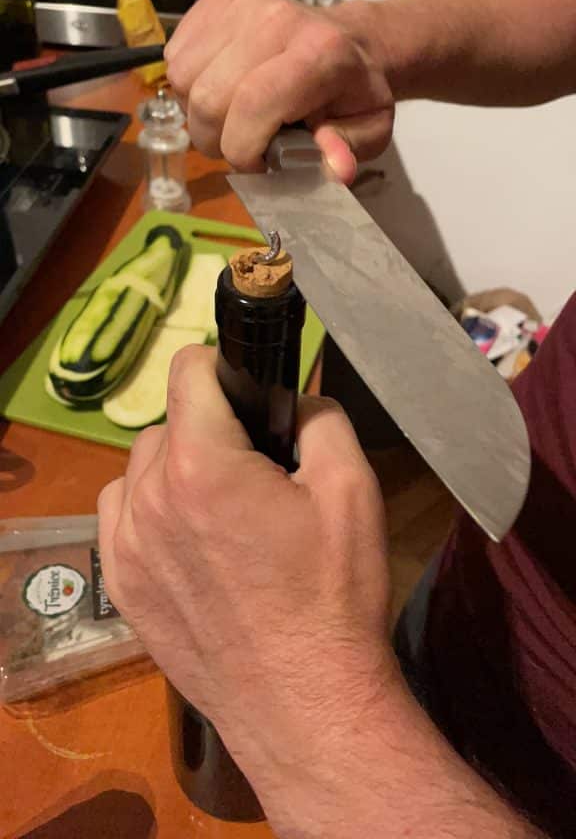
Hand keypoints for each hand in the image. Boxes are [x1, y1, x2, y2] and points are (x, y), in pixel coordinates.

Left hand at [98, 345, 393, 797]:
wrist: (305, 702)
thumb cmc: (333, 594)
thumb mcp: (351, 487)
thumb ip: (318, 417)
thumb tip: (290, 401)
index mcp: (202, 463)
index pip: (190, 368)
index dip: (225, 367)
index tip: (251, 394)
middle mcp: (149, 497)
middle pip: (169, 421)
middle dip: (210, 427)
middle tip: (257, 467)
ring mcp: (126, 545)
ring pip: (140, 468)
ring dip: (176, 467)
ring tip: (224, 507)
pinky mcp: (120, 586)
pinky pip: (121, 515)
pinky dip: (149, 510)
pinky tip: (191, 540)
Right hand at [164, 0, 393, 184]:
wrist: (349, 40)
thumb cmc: (353, 95)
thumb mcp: (368, 131)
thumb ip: (347, 149)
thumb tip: (336, 169)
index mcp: (320, 53)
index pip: (252, 104)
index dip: (242, 149)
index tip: (258, 165)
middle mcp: (277, 17)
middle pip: (209, 97)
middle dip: (216, 140)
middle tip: (242, 146)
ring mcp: (244, 0)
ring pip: (182, 78)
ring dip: (197, 113)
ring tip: (231, 116)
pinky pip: (175, 54)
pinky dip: (189, 85)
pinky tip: (221, 86)